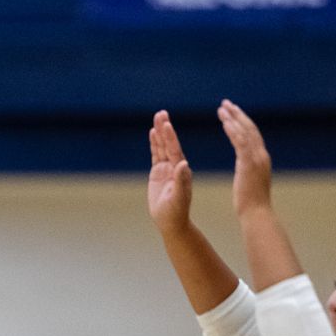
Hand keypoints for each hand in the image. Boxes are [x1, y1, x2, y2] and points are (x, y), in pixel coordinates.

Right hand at [147, 111, 193, 236]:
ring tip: (158, 117)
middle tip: (162, 113)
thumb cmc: (176, 212)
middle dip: (165, 129)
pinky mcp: (158, 173)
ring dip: (160, 132)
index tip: (167, 124)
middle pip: (169, 144)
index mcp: (182, 170)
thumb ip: (181, 180)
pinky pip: (156, 155)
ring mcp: (167, 168)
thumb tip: (183, 164)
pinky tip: (153, 132)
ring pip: (162, 147)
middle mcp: (176, 166)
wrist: (170, 222)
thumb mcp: (179, 197)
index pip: (175, 150)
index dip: (170, 137)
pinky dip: (155, 143)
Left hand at [218, 99, 272, 215]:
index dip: (243, 122)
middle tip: (225, 103)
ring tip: (222, 108)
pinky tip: (224, 121)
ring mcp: (257, 158)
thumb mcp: (251, 183)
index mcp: (261, 159)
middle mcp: (261, 155)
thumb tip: (246, 169)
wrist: (257, 214)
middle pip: (250, 128)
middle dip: (238, 114)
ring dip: (233, 118)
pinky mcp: (249, 163)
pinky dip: (233, 129)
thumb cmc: (252, 205)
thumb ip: (249, 171)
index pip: (253, 135)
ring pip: (245, 131)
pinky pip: (241, 141)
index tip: (233, 113)